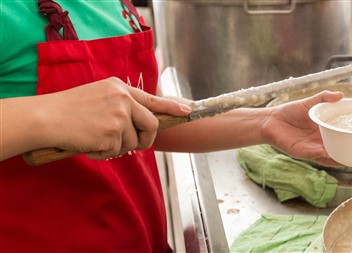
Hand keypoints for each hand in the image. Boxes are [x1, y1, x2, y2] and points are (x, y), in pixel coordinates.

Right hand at [41, 77, 190, 159]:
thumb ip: (119, 105)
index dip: (172, 106)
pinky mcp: (112, 133)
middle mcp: (123, 99)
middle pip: (151, 125)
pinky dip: (102, 153)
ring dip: (116, 147)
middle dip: (146, 140)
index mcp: (119, 88)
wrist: (45, 118)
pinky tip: (87, 144)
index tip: (187, 111)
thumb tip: (137, 125)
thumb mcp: (97, 97)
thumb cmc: (66, 110)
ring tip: (94, 139)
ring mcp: (119, 116)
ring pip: (133, 142)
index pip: (152, 99)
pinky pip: (115, 152)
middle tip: (137, 146)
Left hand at [261, 91, 343, 166]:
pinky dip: (324, 155)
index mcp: (323, 131)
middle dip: (349, 150)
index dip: (351, 137)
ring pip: (329, 155)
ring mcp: (311, 148)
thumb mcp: (310, 103)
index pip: (341, 136)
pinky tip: (333, 154)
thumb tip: (341, 95)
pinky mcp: (301, 152)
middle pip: (338, 148)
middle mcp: (319, 142)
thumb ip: (324, 97)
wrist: (270, 120)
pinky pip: (315, 155)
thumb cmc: (289, 112)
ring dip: (340, 156)